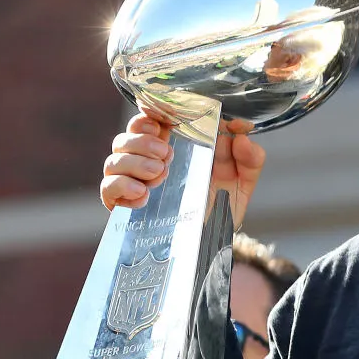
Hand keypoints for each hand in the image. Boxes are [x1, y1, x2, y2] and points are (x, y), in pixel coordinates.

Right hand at [100, 109, 265, 228]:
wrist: (213, 245)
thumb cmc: (223, 206)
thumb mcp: (243, 182)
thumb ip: (250, 158)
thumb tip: (242, 136)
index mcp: (176, 146)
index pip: (151, 119)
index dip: (149, 113)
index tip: (160, 120)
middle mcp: (150, 160)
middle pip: (128, 135)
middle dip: (142, 139)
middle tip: (165, 153)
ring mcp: (134, 181)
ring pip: (115, 158)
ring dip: (134, 161)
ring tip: (160, 174)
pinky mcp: (124, 205)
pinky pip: (108, 188)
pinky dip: (122, 186)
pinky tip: (143, 194)